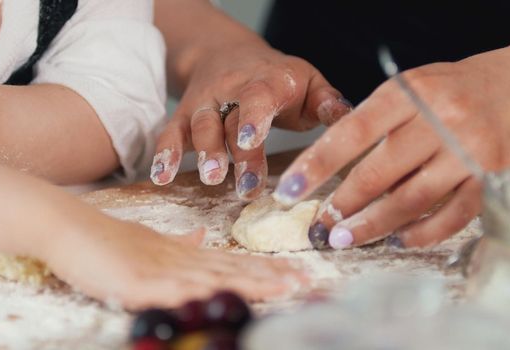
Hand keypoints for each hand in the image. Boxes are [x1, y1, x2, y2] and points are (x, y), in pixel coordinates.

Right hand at [42, 211, 306, 309]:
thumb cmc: (106, 239)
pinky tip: (224, 300)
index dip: (264, 269)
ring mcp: (159, 270)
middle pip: (231, 270)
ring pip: (213, 279)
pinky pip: (173, 292)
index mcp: (182, 253)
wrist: (70, 227)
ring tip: (286, 288)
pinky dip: (201, 297)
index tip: (294, 272)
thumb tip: (203, 237)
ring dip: (251, 284)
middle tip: (307, 280)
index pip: (231, 262)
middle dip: (271, 277)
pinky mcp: (137, 282)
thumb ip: (178, 243)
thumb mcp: (148, 240)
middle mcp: (178, 259)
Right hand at [150, 41, 350, 199]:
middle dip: (237, 154)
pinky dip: (164, 154)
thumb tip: (349, 120)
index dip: (253, 118)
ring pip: (200, 126)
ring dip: (203, 153)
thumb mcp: (307, 81)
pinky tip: (161, 177)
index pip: (257, 98)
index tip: (252, 139)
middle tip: (245, 187)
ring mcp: (204, 104)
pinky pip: (170, 133)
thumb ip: (327, 102)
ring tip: (210, 177)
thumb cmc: (276, 77)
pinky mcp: (184, 117)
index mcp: (265, 82)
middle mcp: (230, 91)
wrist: (227, 54)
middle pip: (230, 120)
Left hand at [274, 48, 509, 248]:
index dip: (315, 165)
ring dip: (373, 225)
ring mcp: (467, 151)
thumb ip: (372, 122)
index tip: (288, 191)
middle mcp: (438, 120)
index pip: (350, 133)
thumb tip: (328, 169)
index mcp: (407, 94)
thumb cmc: (446, 92)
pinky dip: (421, 233)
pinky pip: (452, 216)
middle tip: (319, 226)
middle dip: (342, 205)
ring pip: (411, 199)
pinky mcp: (489, 177)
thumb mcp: (405, 90)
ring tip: (343, 238)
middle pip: (379, 172)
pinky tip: (396, 240)